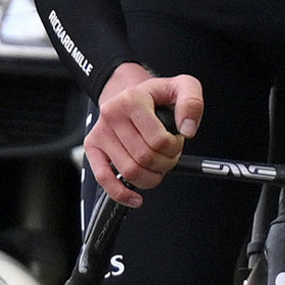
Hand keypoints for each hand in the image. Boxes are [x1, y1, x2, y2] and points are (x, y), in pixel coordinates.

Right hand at [83, 63, 203, 206]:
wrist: (129, 92)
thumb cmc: (155, 95)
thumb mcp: (182, 87)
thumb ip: (192, 103)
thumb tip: (187, 129)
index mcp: (132, 100)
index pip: (158, 140)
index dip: (174, 147)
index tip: (176, 141)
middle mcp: (112, 115)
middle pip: (145, 158)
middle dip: (165, 163)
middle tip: (169, 154)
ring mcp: (101, 132)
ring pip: (129, 172)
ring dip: (150, 177)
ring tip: (157, 164)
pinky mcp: (92, 147)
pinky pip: (103, 178)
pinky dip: (121, 193)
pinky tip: (135, 197)